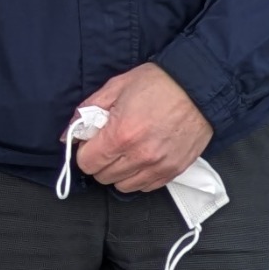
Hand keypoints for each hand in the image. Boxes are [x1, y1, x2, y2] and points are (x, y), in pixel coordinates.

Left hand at [71, 64, 211, 193]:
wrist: (200, 87)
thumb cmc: (159, 83)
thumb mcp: (117, 86)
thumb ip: (88, 110)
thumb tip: (68, 133)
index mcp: (121, 134)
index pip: (87, 163)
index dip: (85, 151)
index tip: (92, 142)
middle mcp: (139, 155)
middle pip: (102, 177)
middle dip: (100, 161)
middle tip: (110, 143)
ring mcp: (158, 166)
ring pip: (123, 186)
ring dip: (119, 172)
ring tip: (127, 151)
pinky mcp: (173, 171)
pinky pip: (145, 187)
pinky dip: (139, 176)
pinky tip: (143, 158)